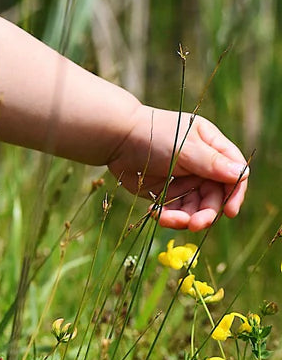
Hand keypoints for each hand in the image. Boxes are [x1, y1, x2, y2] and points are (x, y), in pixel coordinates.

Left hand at [106, 106, 248, 230]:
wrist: (115, 138)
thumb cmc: (152, 135)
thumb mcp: (185, 148)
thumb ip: (212, 163)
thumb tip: (243, 174)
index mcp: (210, 146)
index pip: (234, 172)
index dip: (235, 193)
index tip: (230, 211)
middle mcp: (200, 164)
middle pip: (214, 195)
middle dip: (207, 212)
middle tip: (195, 225)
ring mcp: (183, 179)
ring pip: (195, 207)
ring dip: (186, 218)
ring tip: (168, 220)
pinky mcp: (165, 192)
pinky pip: (175, 211)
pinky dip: (169, 217)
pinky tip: (156, 214)